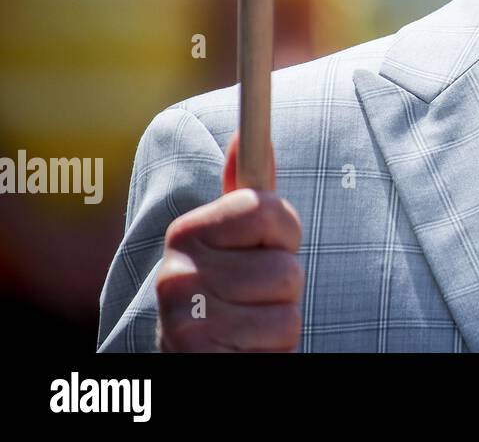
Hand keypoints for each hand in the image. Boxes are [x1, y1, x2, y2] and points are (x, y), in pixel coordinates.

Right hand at [155, 132, 302, 351]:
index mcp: (185, 233)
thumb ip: (244, 191)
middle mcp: (176, 276)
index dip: (284, 232)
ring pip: (286, 312)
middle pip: (284, 269)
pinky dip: (275, 351)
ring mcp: (186, 324)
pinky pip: (279, 346)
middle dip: (283, 286)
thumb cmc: (227, 290)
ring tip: (249, 323)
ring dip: (279, 321)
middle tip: (254, 294)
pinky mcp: (203, 359)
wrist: (197, 356)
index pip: (264, 210)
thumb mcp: (232, 240)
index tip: (271, 244)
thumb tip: (246, 134)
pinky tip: (246, 348)